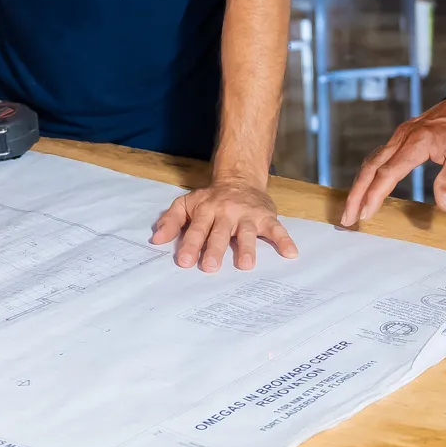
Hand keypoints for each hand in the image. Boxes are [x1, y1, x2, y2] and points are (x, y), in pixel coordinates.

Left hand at [150, 177, 299, 271]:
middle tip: (210, 267)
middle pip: (220, 232)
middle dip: (215, 249)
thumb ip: (170, 221)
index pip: (196, 229)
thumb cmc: (210, 199)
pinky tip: (290, 253)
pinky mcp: (265, 216)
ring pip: (247, 232)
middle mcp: (226, 212)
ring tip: (245, 265)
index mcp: (206, 210)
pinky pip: (276, 228)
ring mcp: (247, 215)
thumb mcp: (186, 204)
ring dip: (246, 247)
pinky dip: (284, 239)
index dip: (191, 245)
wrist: (240, 179)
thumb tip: (155, 240)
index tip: (185, 262)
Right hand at [340, 96, 445, 225]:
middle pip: (370, 168)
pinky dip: (368, 175)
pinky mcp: (401, 136)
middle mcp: (402, 137)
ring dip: (358, 186)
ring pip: (370, 162)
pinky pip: (378, 157)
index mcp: (417, 142)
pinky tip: (366, 187)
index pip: (388, 172)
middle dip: (356, 194)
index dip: (374, 195)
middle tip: (347, 218)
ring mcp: (399, 135)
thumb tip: (444, 205)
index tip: (365, 214)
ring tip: (352, 208)